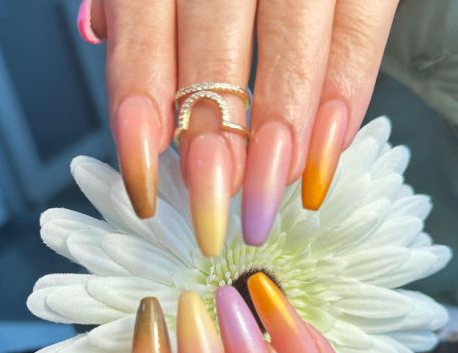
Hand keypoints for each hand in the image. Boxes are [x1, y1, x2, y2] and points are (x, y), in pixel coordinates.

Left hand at [77, 0, 399, 253]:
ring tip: (262, 206)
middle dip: (215, 147)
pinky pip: (360, 40)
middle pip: (217, 52)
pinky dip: (341, 106)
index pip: (143, 33)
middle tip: (211, 214)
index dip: (141, 117)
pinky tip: (321, 163)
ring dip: (277, 145)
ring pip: (295, 55)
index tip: (145, 190)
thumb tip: (97, 36)